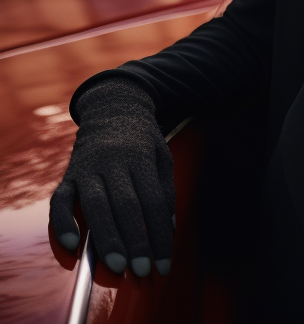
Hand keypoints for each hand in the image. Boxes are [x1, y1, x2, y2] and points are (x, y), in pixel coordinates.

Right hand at [49, 78, 174, 277]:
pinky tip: (73, 246)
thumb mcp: (162, 156)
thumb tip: (166, 228)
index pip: (153, 202)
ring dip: (106, 239)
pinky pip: (60, 202)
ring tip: (116, 267)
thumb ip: (163, 190)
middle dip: (134, 241)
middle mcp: (113, 162)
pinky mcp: (68, 175)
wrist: (113, 107)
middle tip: (140, 272)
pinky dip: (64, 224)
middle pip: (124, 205)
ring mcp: (88, 168)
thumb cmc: (143, 139)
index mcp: (140, 157)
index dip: (158, 234)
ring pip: (95, 206)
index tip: (164, 263)